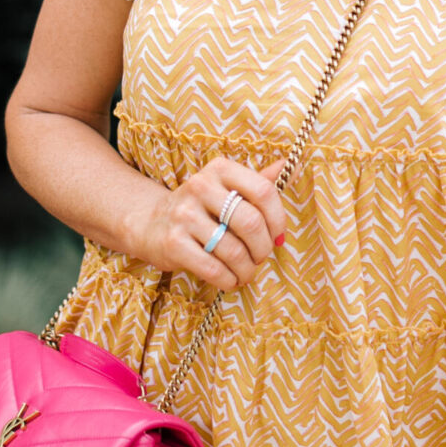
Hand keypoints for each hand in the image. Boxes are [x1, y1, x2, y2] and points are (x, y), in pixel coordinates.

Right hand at [131, 155, 288, 292]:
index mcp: (220, 169)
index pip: (263, 191)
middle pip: (251, 223)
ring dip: (247, 269)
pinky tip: (230, 279)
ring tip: (246, 272)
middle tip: (261, 257)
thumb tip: (293, 166)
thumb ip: (260, 181)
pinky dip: (229, 280)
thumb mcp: (227, 188)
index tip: (278, 235)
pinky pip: (214, 269)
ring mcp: (184, 215)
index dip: (278, 218)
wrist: (152, 225)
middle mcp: (200, 186)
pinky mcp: (173, 243)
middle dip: (263, 248)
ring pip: (234, 251)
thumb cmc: (202, 208)